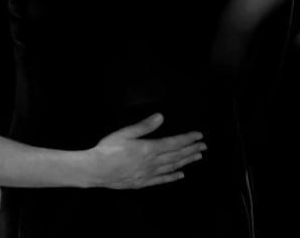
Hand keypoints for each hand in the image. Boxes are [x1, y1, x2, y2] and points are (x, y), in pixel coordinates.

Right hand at [88, 114, 205, 188]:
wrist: (96, 170)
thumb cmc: (107, 149)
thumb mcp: (124, 133)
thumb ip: (144, 126)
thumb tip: (160, 117)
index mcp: (149, 149)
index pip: (174, 143)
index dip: (187, 139)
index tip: (199, 136)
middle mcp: (152, 162)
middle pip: (176, 155)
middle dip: (191, 150)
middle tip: (204, 147)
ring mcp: (148, 174)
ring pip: (172, 167)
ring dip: (186, 161)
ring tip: (197, 157)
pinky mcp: (142, 182)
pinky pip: (162, 179)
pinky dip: (173, 176)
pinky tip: (180, 175)